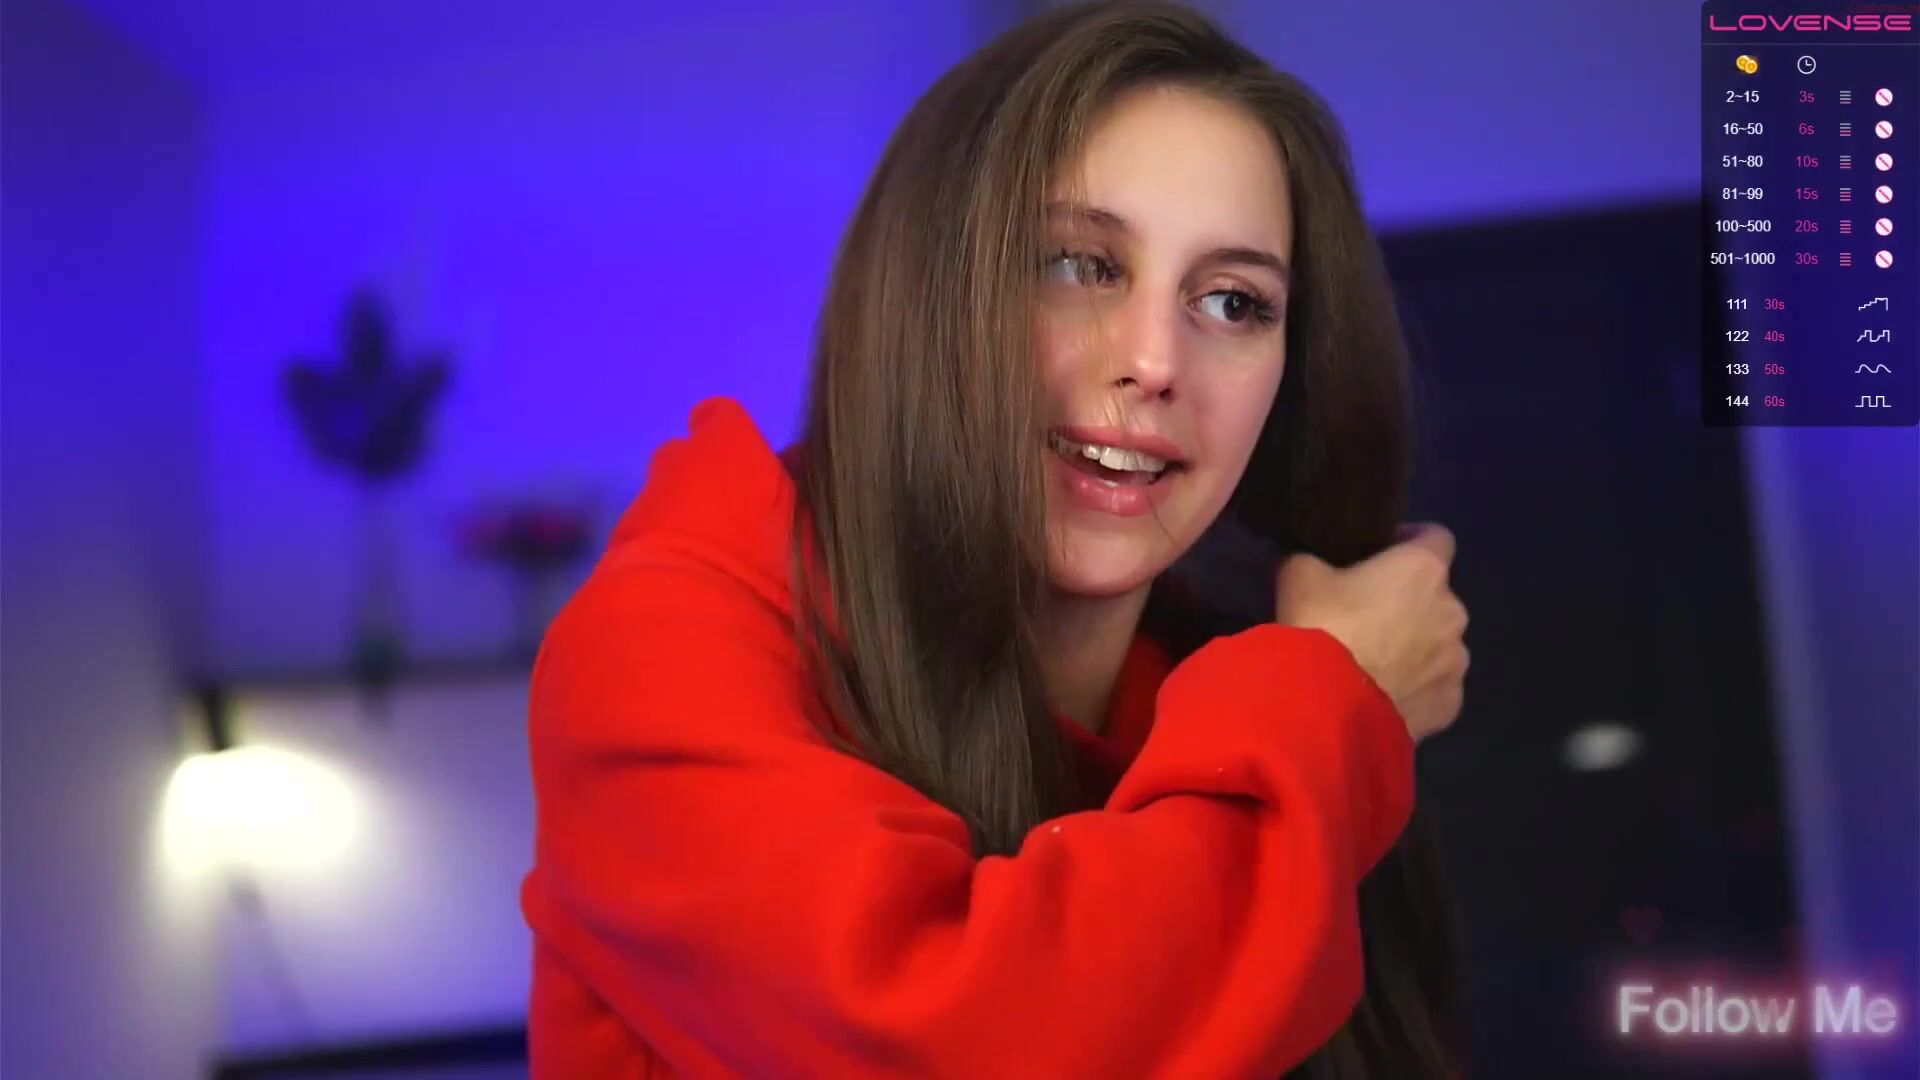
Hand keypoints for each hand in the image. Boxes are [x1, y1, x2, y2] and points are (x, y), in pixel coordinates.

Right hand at [1272, 522, 1469, 741]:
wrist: (1328, 709)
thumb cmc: (1321, 627)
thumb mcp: (1298, 575)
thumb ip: (1313, 559)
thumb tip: (1311, 563)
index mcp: (1423, 569)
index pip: (1436, 536)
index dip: (1410, 541)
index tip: (1381, 554)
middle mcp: (1453, 610)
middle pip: (1437, 596)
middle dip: (1410, 601)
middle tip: (1367, 616)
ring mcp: (1456, 661)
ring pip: (1440, 644)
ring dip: (1416, 646)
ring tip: (1375, 663)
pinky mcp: (1451, 703)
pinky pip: (1436, 687)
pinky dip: (1416, 688)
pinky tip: (1384, 696)